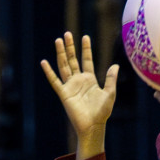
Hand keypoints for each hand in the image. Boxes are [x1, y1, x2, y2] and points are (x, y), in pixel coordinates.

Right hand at [40, 32, 118, 158]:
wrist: (93, 125)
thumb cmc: (102, 112)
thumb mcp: (110, 93)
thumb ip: (111, 79)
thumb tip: (115, 65)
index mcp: (90, 79)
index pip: (86, 60)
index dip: (86, 49)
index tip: (85, 36)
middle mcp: (79, 80)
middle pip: (73, 60)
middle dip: (70, 47)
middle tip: (67, 34)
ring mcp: (70, 86)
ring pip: (64, 66)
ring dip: (61, 54)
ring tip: (58, 40)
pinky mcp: (64, 94)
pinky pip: (55, 81)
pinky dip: (49, 72)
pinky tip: (44, 62)